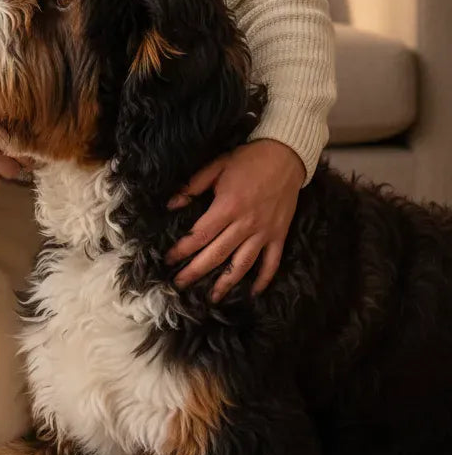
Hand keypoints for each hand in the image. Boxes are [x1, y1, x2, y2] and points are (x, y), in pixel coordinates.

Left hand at [164, 139, 305, 300]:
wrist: (286, 156)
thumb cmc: (248, 160)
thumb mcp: (216, 166)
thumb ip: (192, 187)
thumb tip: (170, 204)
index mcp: (227, 206)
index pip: (200, 235)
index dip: (182, 249)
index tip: (168, 260)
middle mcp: (245, 224)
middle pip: (217, 254)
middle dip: (196, 271)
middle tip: (179, 285)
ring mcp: (264, 232)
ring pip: (243, 264)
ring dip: (226, 283)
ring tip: (212, 298)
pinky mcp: (279, 235)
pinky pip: (272, 262)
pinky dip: (264, 279)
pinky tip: (253, 292)